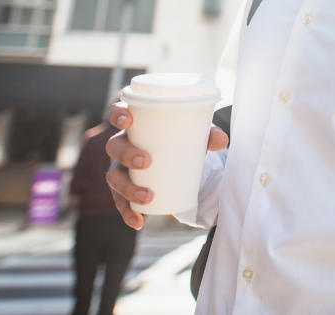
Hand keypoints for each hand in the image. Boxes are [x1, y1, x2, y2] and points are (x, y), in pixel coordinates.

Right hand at [104, 101, 228, 229]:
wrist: (178, 164)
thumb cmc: (180, 142)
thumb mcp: (195, 136)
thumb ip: (208, 135)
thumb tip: (221, 140)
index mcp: (136, 126)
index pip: (116, 113)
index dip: (117, 114)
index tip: (128, 120)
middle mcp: (123, 146)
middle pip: (114, 147)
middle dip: (126, 154)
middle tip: (146, 161)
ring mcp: (121, 168)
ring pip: (113, 177)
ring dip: (127, 188)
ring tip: (147, 196)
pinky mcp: (124, 190)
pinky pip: (120, 202)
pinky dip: (128, 212)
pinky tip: (138, 222)